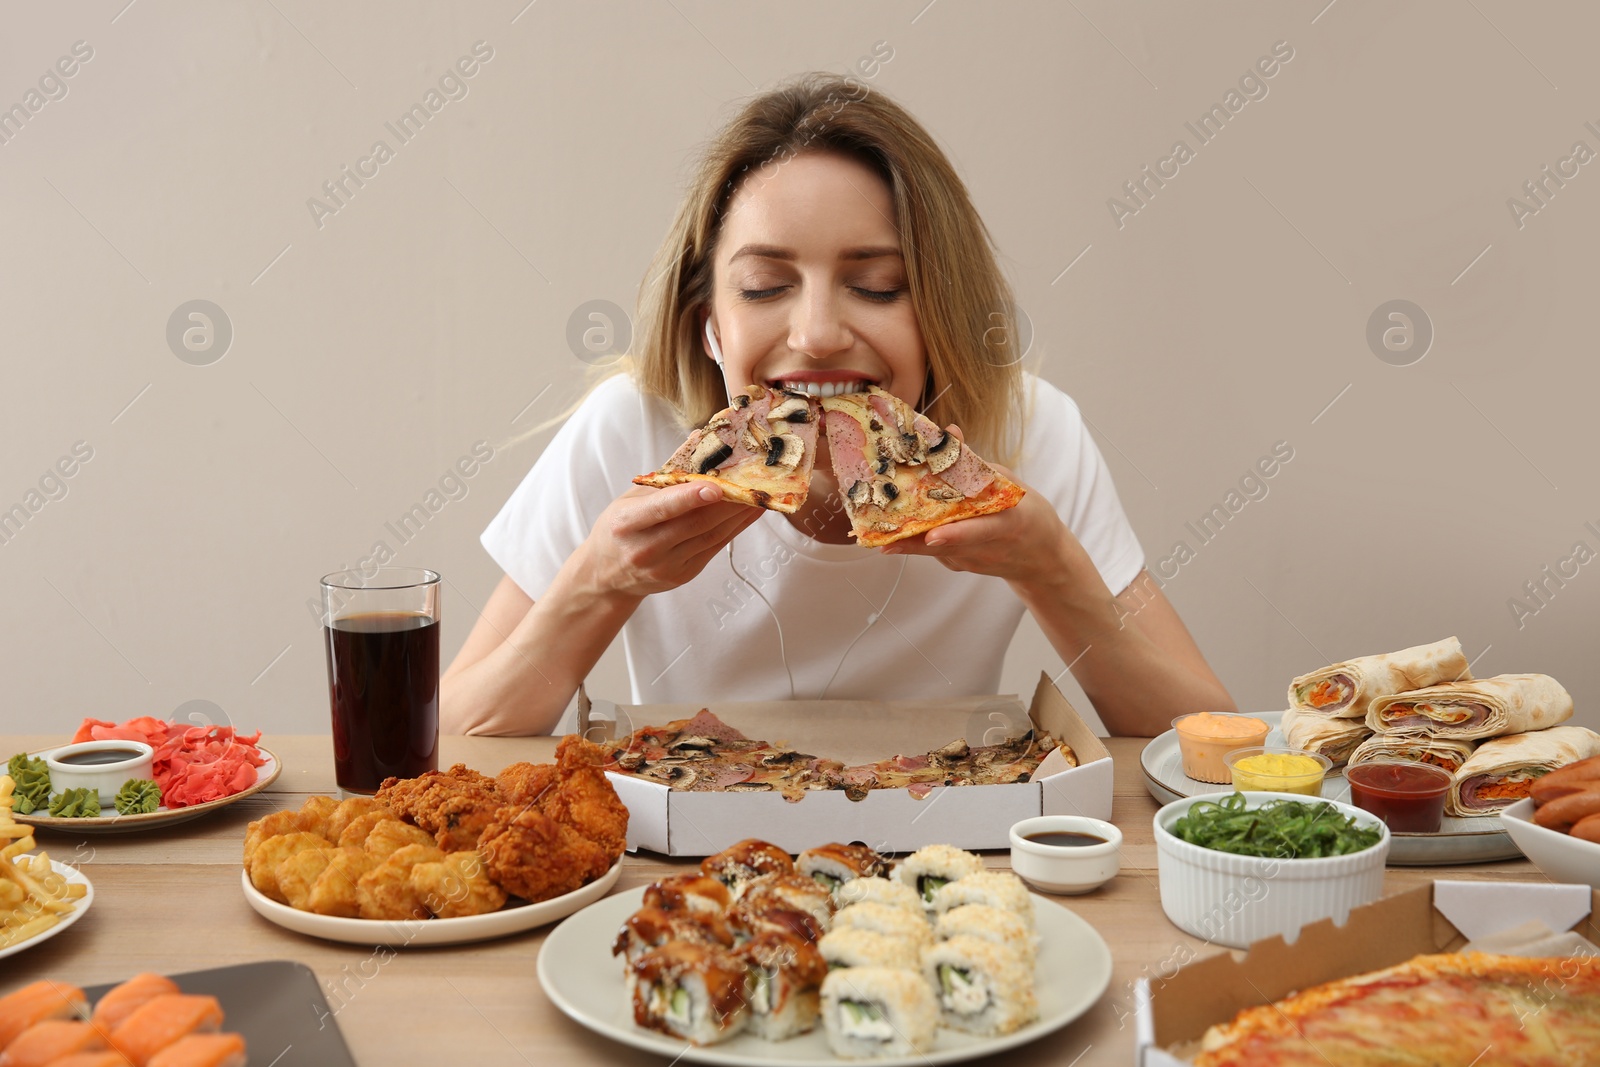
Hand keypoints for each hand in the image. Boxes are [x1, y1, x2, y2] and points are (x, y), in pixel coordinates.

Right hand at [579, 483, 761, 598]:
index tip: (716, 487)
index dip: (690, 498)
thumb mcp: (632, 497)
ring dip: (738, 515)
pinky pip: (715, 548)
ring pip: (710, 536)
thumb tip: (700, 438)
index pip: (662, 509)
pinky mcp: (683, 575)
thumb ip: (667, 472)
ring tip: (758, 494)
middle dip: (728, 503)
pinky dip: (734, 529)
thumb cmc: (619, 527)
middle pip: (694, 523)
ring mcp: (666, 566)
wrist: (606, 575)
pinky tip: (748, 513)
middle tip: (752, 481)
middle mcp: (645, 549)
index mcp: (626, 523)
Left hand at [880, 427, 1077, 590]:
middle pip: (946, 546)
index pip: (980, 531)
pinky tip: (896, 528)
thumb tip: (949, 433)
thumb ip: (977, 464)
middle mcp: (988, 549)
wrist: (1042, 559)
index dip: (955, 535)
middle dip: (912, 540)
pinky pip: (935, 551)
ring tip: (875, 529)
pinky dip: (917, 539)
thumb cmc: (1029, 514)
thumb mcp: (1011, 484)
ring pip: (934, 551)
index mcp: (1009, 524)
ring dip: (907, 540)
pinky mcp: (960, 566)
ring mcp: (972, 562)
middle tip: (880, 533)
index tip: (931, 537)